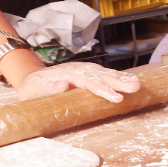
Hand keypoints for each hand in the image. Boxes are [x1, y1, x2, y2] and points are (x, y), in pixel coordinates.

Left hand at [16, 62, 140, 102]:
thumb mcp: (34, 90)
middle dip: (117, 81)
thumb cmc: (32, 90)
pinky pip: (102, 74)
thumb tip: (62, 85)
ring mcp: (81, 70)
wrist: (30, 80)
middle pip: (98, 74)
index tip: (116, 97)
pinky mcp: (85, 73)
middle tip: (135, 87)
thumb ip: (47, 88)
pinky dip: (116, 76)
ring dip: (120, 78)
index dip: (102, 89)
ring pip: (102, 72)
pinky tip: (129, 80)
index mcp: (65, 74)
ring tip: (137, 84)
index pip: (87, 81)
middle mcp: (75, 69)